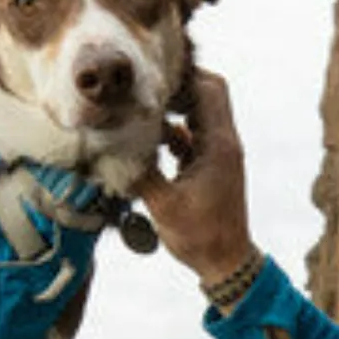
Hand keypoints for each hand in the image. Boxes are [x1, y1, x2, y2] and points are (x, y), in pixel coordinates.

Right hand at [137, 70, 257, 287]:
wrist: (226, 261)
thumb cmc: (200, 236)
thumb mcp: (164, 205)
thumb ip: (140, 170)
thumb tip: (112, 145)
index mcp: (218, 145)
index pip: (208, 89)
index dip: (181, 77)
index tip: (149, 77)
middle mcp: (225, 142)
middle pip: (209, 91)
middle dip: (179, 85)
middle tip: (146, 89)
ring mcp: (220, 152)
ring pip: (202, 111)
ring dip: (176, 108)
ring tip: (143, 112)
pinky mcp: (213, 164)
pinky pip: (196, 133)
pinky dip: (176, 130)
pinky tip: (151, 139)